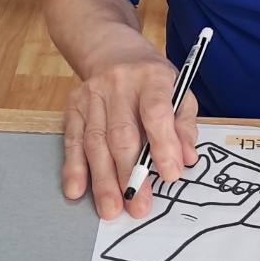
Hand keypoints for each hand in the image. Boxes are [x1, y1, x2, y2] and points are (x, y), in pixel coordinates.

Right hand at [61, 60, 197, 220]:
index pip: (156, 112)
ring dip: (103, 180)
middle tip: (139, 205)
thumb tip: (187, 158)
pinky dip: (74, 168)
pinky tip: (77, 191)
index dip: (163, 145)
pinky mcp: (73, 107)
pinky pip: (72, 141)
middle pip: (122, 133)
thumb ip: (185, 125)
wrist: (114, 52)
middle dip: (130, 173)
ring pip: (95, 142)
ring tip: (111, 209)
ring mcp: (92, 95)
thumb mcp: (179, 91)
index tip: (171, 175)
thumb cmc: (153, 80)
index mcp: (153, 77)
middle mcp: (120, 84)